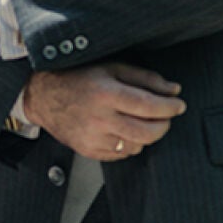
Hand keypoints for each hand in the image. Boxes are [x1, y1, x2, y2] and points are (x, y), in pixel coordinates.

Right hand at [24, 63, 186, 161]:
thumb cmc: (77, 76)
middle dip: (164, 125)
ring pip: (137, 145)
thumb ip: (145, 78)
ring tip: (140, 121)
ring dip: (146, 135)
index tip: (179, 104)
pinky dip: (129, 143)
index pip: (149, 105)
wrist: (42, 95)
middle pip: (147, 132)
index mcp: (106, 93)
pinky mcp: (89, 151)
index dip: (170, 107)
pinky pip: (121, 154)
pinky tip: (123, 129)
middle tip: (166, 117)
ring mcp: (93, 138)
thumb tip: (173, 89)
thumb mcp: (111, 67)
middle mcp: (99, 118)